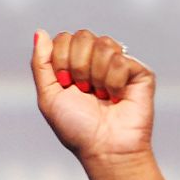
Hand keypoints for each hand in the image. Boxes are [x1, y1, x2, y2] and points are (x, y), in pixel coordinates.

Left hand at [30, 29, 154, 166]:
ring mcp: (119, 63)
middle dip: (78, 66)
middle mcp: (97, 60)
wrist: (104, 148)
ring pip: (104, 43)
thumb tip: (40, 32)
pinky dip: (114, 83)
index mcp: (74, 63)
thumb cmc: (76, 127)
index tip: (65, 84)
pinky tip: (117, 97)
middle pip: (83, 35)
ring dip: (96, 75)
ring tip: (101, 96)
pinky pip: (122, 59)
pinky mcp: (139, 71)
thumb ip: (41, 64)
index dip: (61, 60)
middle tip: (83, 90)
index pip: (64, 38)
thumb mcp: (48, 96)